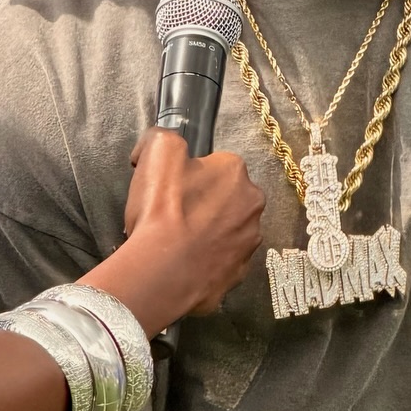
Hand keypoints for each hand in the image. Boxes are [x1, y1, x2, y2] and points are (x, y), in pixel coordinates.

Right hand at [87, 128, 263, 333]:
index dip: (190, 175)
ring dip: (210, 232)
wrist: (163, 272)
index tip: (172, 191)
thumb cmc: (162, 209)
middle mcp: (253, 204)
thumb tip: (158, 143)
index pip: (215, 165)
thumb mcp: (157, 152)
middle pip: (226, 197)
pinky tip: (188, 262)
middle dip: (205, 203)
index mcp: (236, 172)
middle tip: (174, 216)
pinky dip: (209, 259)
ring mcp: (250, 242)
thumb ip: (163, 137)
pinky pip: (223, 259)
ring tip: (179, 242)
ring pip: (227, 229)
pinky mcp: (241, 272)